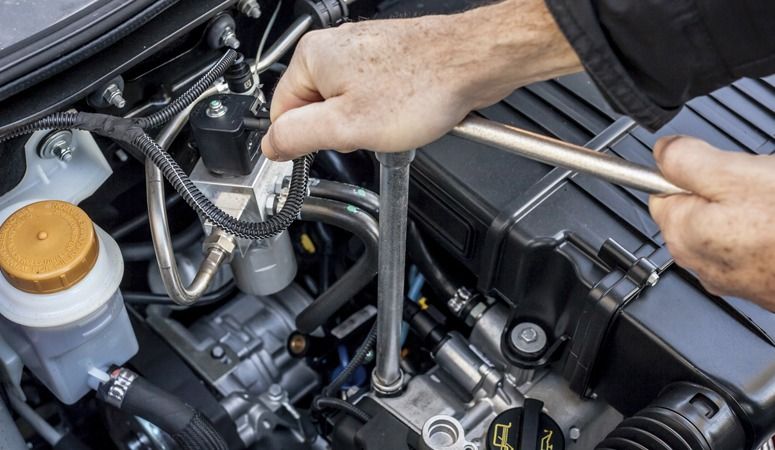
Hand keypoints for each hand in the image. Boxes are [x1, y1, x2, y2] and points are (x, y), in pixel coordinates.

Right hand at [260, 0, 580, 160]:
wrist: (474, 62)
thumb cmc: (421, 86)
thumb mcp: (347, 127)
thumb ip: (299, 137)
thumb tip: (271, 146)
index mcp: (312, 58)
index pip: (282, 112)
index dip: (303, 139)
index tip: (326, 149)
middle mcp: (335, 48)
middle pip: (316, 108)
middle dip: (341, 130)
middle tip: (368, 132)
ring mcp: (364, 51)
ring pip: (348, 105)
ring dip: (367, 123)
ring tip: (393, 120)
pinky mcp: (389, 59)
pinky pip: (375, 96)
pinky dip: (388, 111)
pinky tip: (405, 112)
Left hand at [649, 137, 774, 309]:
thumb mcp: (735, 173)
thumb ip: (686, 159)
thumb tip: (662, 151)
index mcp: (682, 233)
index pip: (661, 191)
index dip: (690, 171)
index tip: (717, 166)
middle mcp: (699, 261)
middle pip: (696, 208)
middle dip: (723, 190)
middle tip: (757, 185)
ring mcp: (730, 277)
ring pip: (727, 226)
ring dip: (748, 210)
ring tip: (774, 207)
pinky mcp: (759, 284)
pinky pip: (751, 245)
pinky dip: (765, 232)